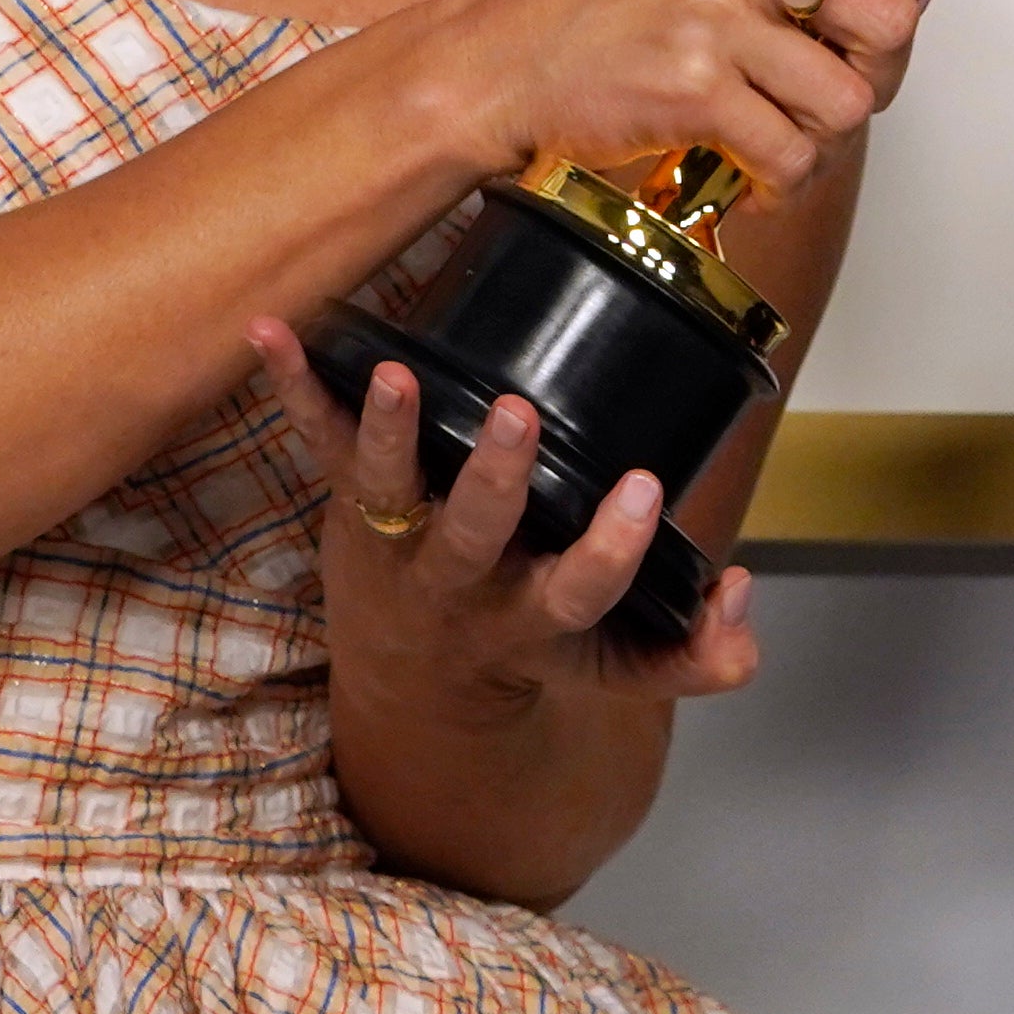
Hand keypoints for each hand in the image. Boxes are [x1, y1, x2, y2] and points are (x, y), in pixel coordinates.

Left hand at [257, 321, 761, 713]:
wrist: (413, 683)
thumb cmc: (531, 645)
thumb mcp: (618, 671)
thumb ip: (697, 652)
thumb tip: (742, 593)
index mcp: (531, 621)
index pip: (576, 594)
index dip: (609, 552)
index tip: (642, 492)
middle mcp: (458, 584)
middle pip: (474, 535)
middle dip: (496, 477)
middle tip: (519, 414)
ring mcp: (396, 543)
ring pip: (387, 490)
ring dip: (389, 431)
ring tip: (398, 374)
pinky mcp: (349, 504)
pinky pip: (317, 443)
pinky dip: (295, 386)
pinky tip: (271, 331)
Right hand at [418, 0, 951, 194]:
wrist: (493, 60)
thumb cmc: (595, 3)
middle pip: (892, 16)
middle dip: (877, 71)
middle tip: (836, 86)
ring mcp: (715, 15)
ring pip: (849, 101)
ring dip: (824, 137)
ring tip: (781, 134)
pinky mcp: (694, 89)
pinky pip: (793, 154)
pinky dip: (782, 180)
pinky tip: (752, 172)